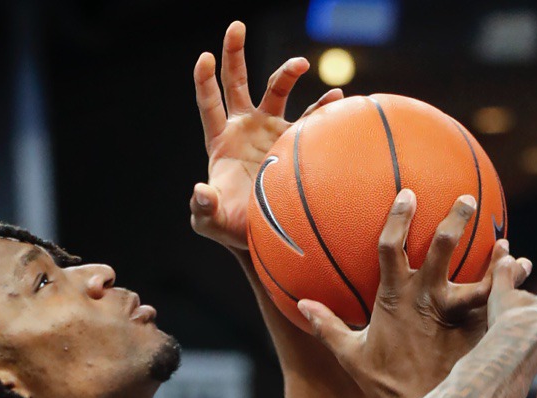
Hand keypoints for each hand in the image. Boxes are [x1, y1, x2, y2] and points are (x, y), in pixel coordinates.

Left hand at [191, 21, 343, 249]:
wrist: (268, 233)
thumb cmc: (233, 227)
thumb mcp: (211, 221)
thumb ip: (202, 208)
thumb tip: (200, 189)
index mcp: (220, 141)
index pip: (209, 104)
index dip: (204, 81)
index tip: (204, 57)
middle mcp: (245, 128)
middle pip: (235, 82)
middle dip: (234, 52)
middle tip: (235, 26)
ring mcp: (271, 131)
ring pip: (277, 92)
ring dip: (287, 73)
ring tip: (301, 64)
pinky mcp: (296, 140)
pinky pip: (311, 118)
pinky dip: (324, 106)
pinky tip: (337, 98)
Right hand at [294, 190, 493, 397]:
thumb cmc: (384, 384)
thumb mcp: (351, 355)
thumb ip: (329, 327)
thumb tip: (301, 306)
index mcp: (393, 298)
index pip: (390, 247)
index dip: (398, 218)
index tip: (408, 194)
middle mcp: (426, 298)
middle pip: (444, 246)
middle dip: (455, 219)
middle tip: (466, 200)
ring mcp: (456, 314)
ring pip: (482, 276)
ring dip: (497, 259)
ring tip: (507, 248)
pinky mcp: (479, 331)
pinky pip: (501, 305)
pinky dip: (512, 291)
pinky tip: (522, 282)